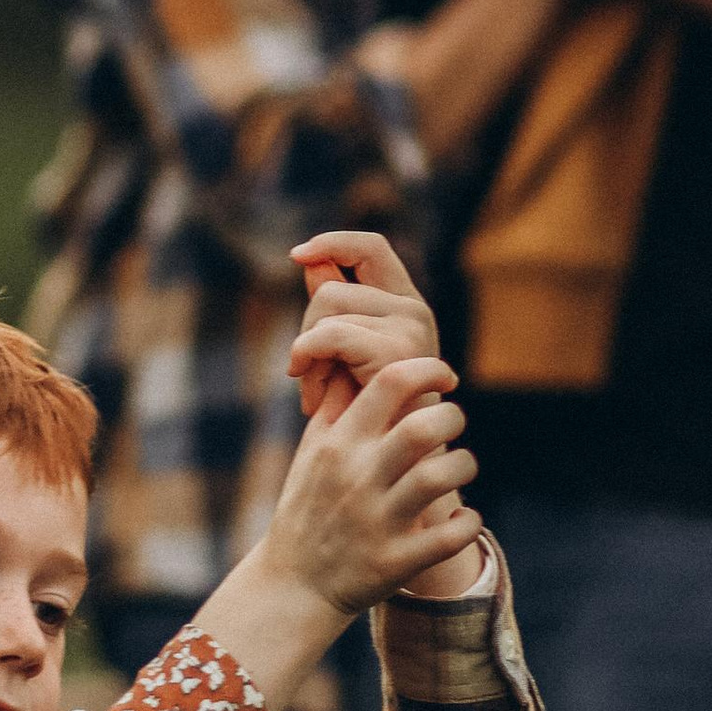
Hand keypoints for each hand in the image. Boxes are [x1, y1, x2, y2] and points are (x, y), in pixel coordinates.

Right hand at [260, 354, 480, 619]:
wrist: (294, 584)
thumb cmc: (307, 507)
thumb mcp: (311, 452)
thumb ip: (334, 406)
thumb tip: (352, 361)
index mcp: (338, 445)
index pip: (390, 383)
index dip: (428, 369)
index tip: (444, 376)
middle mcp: (357, 478)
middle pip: (422, 428)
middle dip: (452, 416)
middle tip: (453, 423)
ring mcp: (377, 521)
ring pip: (439, 478)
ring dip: (463, 465)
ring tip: (460, 466)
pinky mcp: (395, 562)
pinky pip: (450, 537)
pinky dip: (468, 523)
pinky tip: (463, 517)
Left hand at [287, 228, 440, 423]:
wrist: (399, 467)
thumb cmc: (370, 417)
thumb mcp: (346, 356)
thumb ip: (333, 308)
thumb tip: (309, 261)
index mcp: (405, 305)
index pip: (371, 248)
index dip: (333, 243)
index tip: (297, 255)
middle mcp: (413, 310)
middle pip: (330, 289)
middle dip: (305, 330)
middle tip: (303, 374)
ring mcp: (409, 328)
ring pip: (325, 312)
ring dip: (305, 356)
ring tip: (312, 393)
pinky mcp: (396, 351)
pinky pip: (328, 336)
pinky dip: (307, 360)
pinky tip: (309, 396)